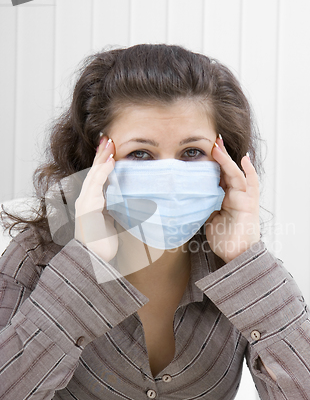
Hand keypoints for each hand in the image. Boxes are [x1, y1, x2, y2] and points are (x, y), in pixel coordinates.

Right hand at [74, 136, 117, 261]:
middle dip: (101, 155)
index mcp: (93, 202)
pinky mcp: (88, 211)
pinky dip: (102, 175)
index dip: (103, 161)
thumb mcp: (114, 222)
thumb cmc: (105, 244)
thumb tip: (135, 201)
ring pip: (94, 177)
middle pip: (94, 172)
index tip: (110, 146)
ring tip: (109, 146)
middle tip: (108, 137)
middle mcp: (86, 201)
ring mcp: (85, 205)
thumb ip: (119, 209)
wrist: (94, 261)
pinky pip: (96, 188)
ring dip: (102, 161)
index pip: (98, 177)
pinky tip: (110, 165)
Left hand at [205, 136, 259, 262]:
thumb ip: (204, 205)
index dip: (212, 163)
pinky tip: (245, 159)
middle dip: (220, 155)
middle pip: (228, 171)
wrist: (235, 256)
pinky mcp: (250, 204)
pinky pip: (250, 184)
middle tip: (212, 140)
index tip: (202, 150)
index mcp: (226, 197)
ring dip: (227, 160)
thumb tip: (188, 196)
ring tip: (219, 146)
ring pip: (236, 174)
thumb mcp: (208, 218)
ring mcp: (245, 198)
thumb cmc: (223, 240)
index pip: (219, 175)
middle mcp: (236, 195)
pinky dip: (248, 171)